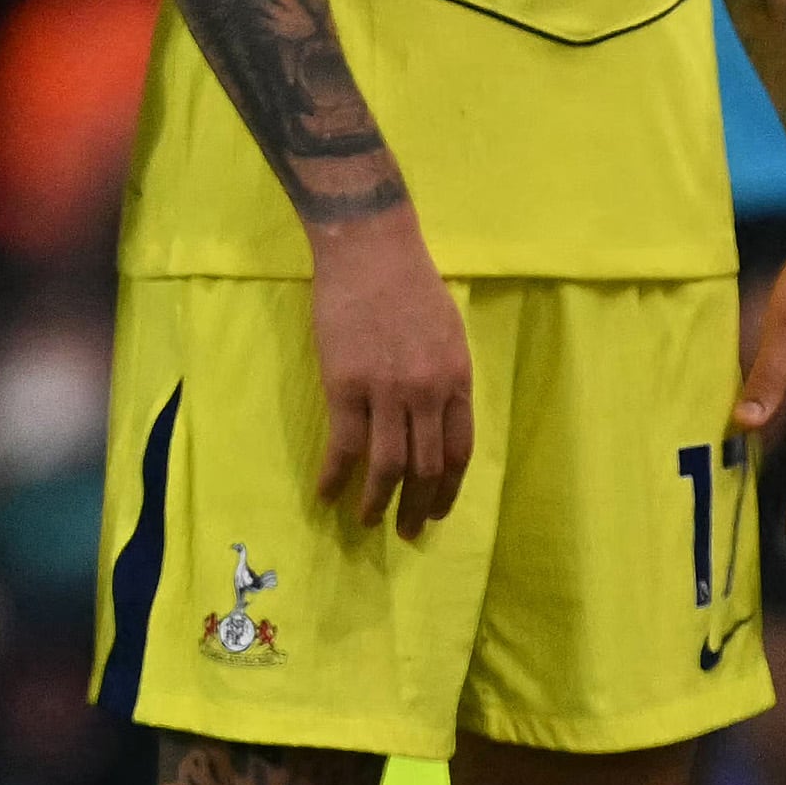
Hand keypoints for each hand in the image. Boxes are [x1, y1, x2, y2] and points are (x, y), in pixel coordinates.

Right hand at [306, 205, 475, 539]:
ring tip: (367, 523)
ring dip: (377, 502)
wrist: (371, 252)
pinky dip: (335, 477)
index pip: (459, 451)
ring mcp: (387, 392)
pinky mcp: (345, 386)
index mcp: (458, 381)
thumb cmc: (412, 287)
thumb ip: (445, 380)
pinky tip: (327, 496)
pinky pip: (343, 446)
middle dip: (416, 506)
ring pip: (386, 465)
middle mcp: (428, 394)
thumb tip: (436, 421)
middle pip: (426, 466)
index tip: (436, 511)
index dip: (447, 489)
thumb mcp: (449, 336)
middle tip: (406, 532)